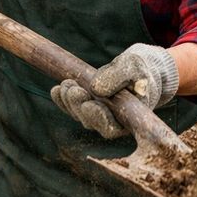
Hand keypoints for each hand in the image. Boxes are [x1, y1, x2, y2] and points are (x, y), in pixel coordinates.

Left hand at [50, 44, 178, 137]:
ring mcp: (99, 116)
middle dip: (79, 106)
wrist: (139, 71)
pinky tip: (56, 90)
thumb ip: (118, 76)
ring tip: (66, 84)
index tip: (88, 104)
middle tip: (74, 90)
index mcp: (129, 119)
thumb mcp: (133, 67)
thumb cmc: (139, 71)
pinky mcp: (88, 107)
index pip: (112, 128)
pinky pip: (72, 107)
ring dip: (70, 101)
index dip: (98, 119)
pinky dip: (63, 99)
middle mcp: (113, 122)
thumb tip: (95, 89)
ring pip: (80, 114)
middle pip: (91, 122)